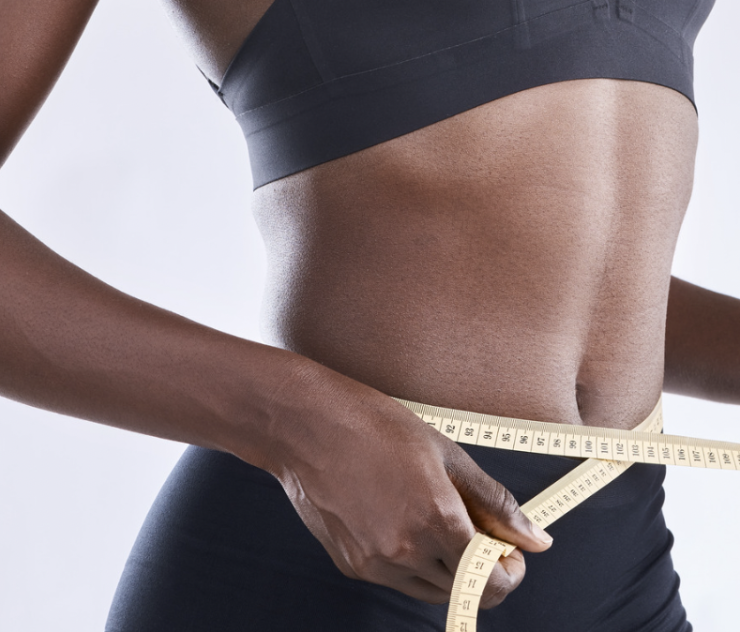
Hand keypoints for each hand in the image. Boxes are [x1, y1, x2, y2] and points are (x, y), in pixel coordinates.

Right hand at [260, 358, 553, 607]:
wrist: (307, 427)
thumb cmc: (376, 427)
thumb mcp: (446, 454)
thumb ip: (495, 502)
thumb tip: (537, 538)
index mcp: (437, 520)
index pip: (493, 582)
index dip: (510, 571)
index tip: (508, 549)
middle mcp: (406, 552)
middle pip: (465, 593)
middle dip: (482, 570)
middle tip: (477, 533)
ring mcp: (375, 564)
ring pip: (431, 590)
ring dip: (448, 569)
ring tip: (436, 523)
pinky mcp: (351, 565)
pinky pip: (397, 580)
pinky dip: (412, 563)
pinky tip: (402, 521)